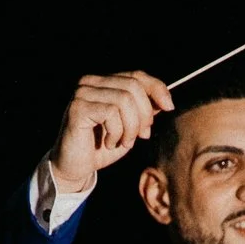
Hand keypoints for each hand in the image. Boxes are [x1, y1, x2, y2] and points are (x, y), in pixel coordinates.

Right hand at [48, 71, 173, 194]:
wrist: (75, 167)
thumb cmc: (102, 147)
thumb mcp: (130, 128)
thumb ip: (144, 111)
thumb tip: (165, 100)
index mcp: (104, 82)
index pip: (137, 76)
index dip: (157, 88)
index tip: (169, 107)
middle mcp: (91, 82)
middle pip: (133, 86)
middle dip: (144, 115)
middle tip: (141, 136)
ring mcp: (82, 93)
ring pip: (124, 100)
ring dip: (131, 127)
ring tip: (123, 142)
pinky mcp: (77, 107)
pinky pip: (111, 112)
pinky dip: (117, 132)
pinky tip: (109, 143)